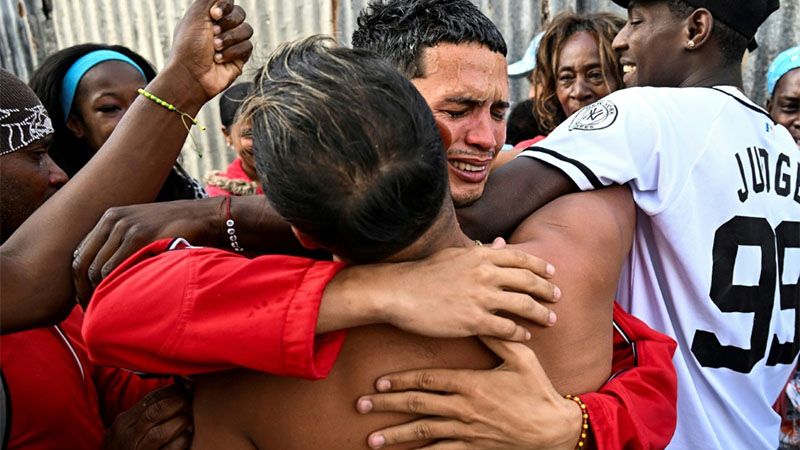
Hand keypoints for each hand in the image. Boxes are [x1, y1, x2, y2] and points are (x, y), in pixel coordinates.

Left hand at [73, 199, 222, 305]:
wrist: (208, 218)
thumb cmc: (180, 230)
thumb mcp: (146, 232)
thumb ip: (124, 246)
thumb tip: (105, 277)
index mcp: (111, 218)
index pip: (80, 254)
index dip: (79, 281)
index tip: (86, 300)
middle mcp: (113, 220)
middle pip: (83, 262)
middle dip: (83, 291)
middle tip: (91, 312)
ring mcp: (126, 227)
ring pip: (96, 269)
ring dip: (97, 293)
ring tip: (104, 312)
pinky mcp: (140, 236)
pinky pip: (114, 268)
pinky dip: (112, 287)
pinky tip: (117, 301)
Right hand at [103, 383, 192, 449]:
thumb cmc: (127, 447)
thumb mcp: (129, 428)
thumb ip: (147, 411)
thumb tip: (177, 387)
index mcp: (123, 423)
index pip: (150, 399)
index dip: (172, 390)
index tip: (187, 385)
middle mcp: (127, 437)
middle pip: (155, 413)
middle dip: (178, 403)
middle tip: (192, 400)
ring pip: (160, 432)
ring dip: (180, 422)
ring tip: (191, 417)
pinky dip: (181, 442)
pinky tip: (188, 436)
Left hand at [164, 0, 253, 101]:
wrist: (191, 75)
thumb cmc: (188, 46)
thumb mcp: (196, 15)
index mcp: (209, 16)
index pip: (229, 2)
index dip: (225, 6)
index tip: (213, 14)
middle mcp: (221, 28)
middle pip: (240, 14)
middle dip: (227, 24)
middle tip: (213, 33)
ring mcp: (232, 43)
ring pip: (247, 30)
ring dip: (229, 39)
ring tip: (215, 49)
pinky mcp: (240, 58)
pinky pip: (247, 47)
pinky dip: (232, 52)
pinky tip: (219, 59)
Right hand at [320, 238, 560, 341]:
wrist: (399, 292)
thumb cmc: (423, 274)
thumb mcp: (454, 255)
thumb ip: (479, 251)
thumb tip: (499, 244)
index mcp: (481, 255)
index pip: (521, 259)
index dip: (540, 267)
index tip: (551, 274)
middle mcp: (486, 274)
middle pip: (529, 282)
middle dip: (548, 291)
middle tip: (557, 297)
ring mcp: (481, 298)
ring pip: (523, 306)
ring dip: (541, 314)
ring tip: (550, 319)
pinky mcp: (473, 321)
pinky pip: (507, 328)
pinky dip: (520, 333)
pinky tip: (525, 336)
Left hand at [355, 337, 582, 449]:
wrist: (554, 429)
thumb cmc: (537, 390)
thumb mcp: (521, 358)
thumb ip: (498, 337)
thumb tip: (482, 314)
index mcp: (471, 383)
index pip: (428, 380)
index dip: (400, 380)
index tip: (378, 383)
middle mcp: (463, 408)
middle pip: (417, 404)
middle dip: (387, 405)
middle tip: (361, 406)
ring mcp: (467, 431)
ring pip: (424, 432)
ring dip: (395, 435)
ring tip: (371, 439)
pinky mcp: (474, 448)